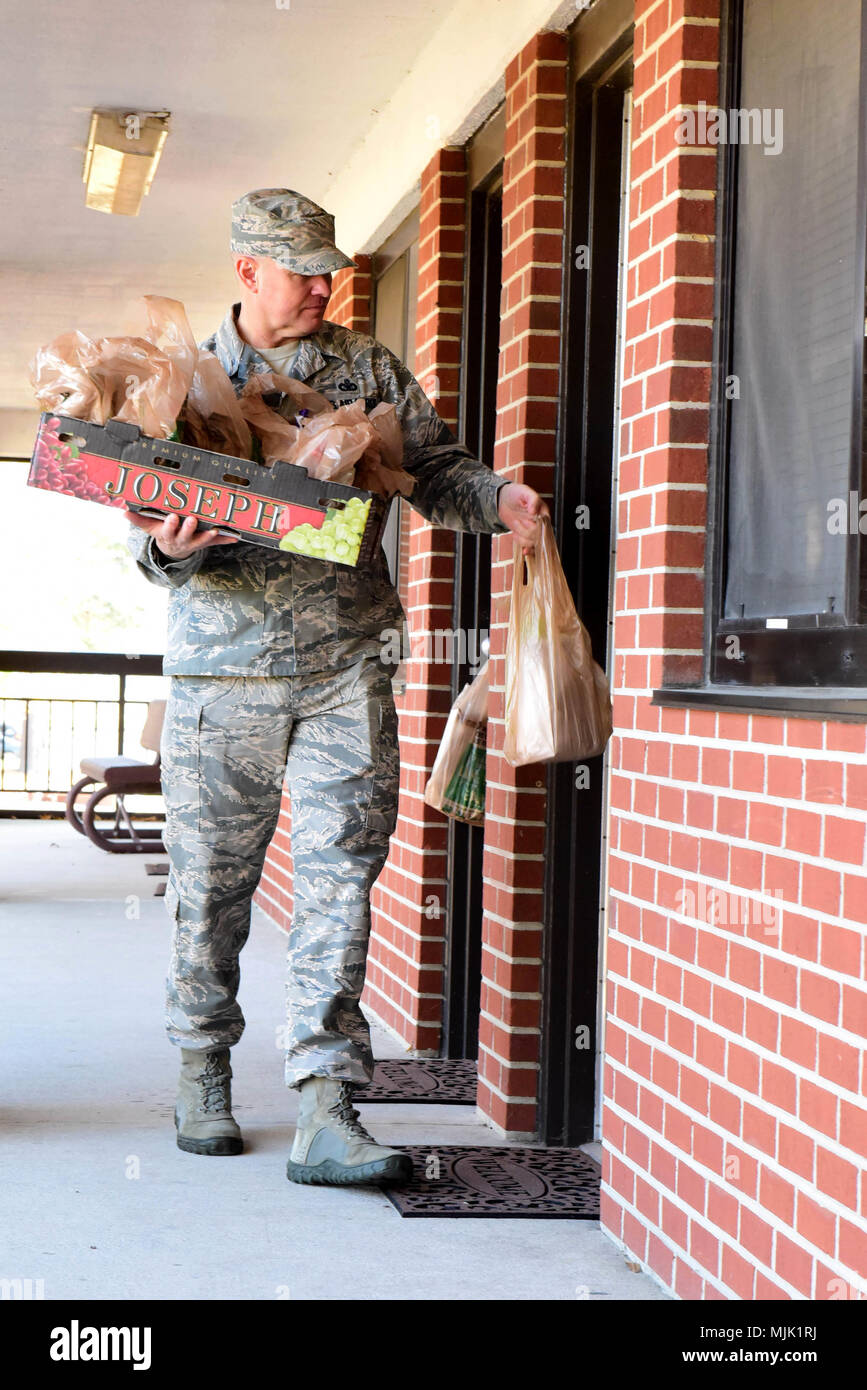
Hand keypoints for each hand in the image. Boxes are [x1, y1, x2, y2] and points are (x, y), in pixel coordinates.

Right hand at [125, 509, 239, 559]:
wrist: (174, 549)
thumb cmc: (162, 532)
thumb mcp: (149, 528)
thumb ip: (138, 520)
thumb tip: (123, 512)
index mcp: (168, 536)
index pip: (168, 531)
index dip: (170, 525)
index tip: (172, 517)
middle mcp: (182, 540)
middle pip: (186, 536)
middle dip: (189, 528)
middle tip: (193, 519)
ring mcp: (195, 542)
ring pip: (202, 541)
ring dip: (209, 536)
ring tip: (216, 531)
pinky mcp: (206, 543)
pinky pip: (217, 542)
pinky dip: (226, 540)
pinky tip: (236, 537)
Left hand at [497, 483, 550, 554]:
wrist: (503, 500)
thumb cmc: (515, 493)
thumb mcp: (524, 491)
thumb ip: (533, 499)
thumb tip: (534, 511)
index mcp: (543, 512)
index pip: (545, 525)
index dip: (536, 526)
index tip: (526, 521)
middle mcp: (540, 522)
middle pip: (539, 536)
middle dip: (527, 532)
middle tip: (518, 521)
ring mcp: (533, 530)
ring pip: (534, 543)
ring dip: (523, 538)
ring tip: (515, 525)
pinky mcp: (526, 535)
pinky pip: (529, 546)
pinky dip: (525, 548)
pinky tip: (521, 545)